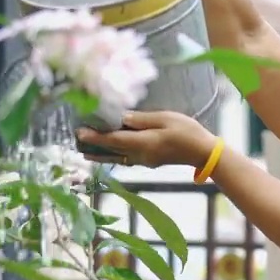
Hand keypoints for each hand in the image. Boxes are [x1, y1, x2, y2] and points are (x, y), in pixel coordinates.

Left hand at [77, 111, 217, 168]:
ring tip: (86, 153)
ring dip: (101, 155)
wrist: (203, 152)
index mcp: (142, 143)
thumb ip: (141, 119)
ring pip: (117, 158)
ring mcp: (144, 160)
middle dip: (93, 147)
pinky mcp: (150, 161)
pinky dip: (114, 156)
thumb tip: (122, 118)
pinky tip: (110, 154)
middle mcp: (140, 155)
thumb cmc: (187, 132)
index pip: (113, 139)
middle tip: (76, 142)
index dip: (95, 136)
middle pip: (111, 152)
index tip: (79, 132)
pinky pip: (126, 159)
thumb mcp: (165, 118)